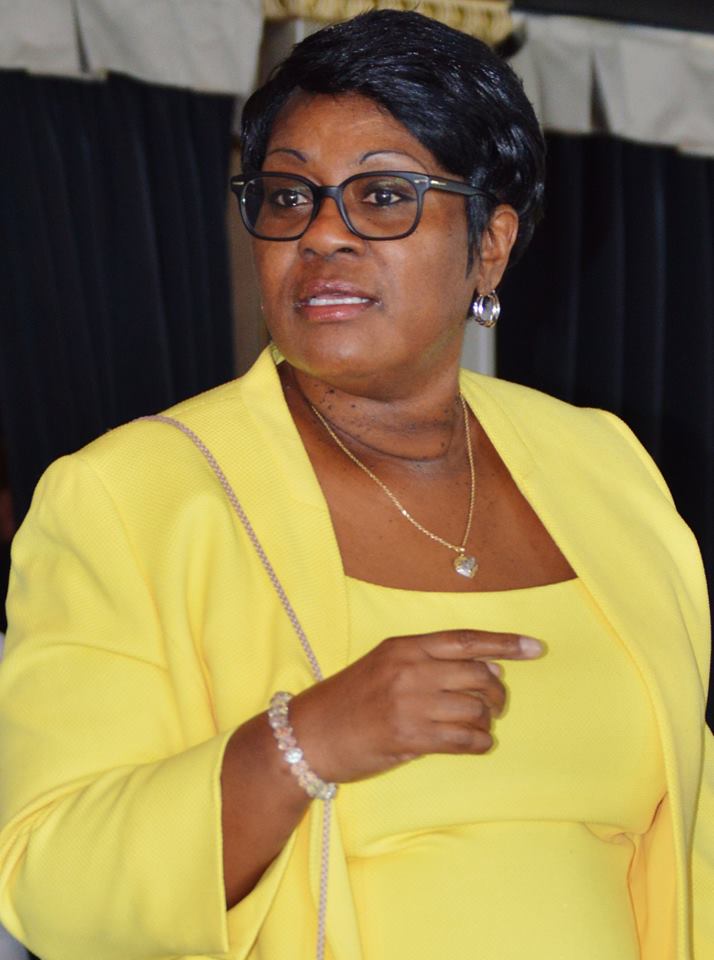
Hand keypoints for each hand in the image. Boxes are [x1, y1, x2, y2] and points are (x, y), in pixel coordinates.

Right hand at [289, 630, 542, 783]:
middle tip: (496, 704)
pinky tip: (474, 744)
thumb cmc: (351, 698)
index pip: (466, 640)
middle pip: (479, 675)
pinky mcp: (409, 737)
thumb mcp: (384, 664)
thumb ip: (430, 661)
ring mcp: (410, 704)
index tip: (536, 647)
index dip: (505, 643)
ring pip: (475, 709)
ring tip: (478, 727)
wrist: (311, 734)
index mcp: (405, 646)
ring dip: (485, 721)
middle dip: (498, 693)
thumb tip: (488, 668)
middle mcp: (410, 670)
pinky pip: (463, 740)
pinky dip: (478, 743)